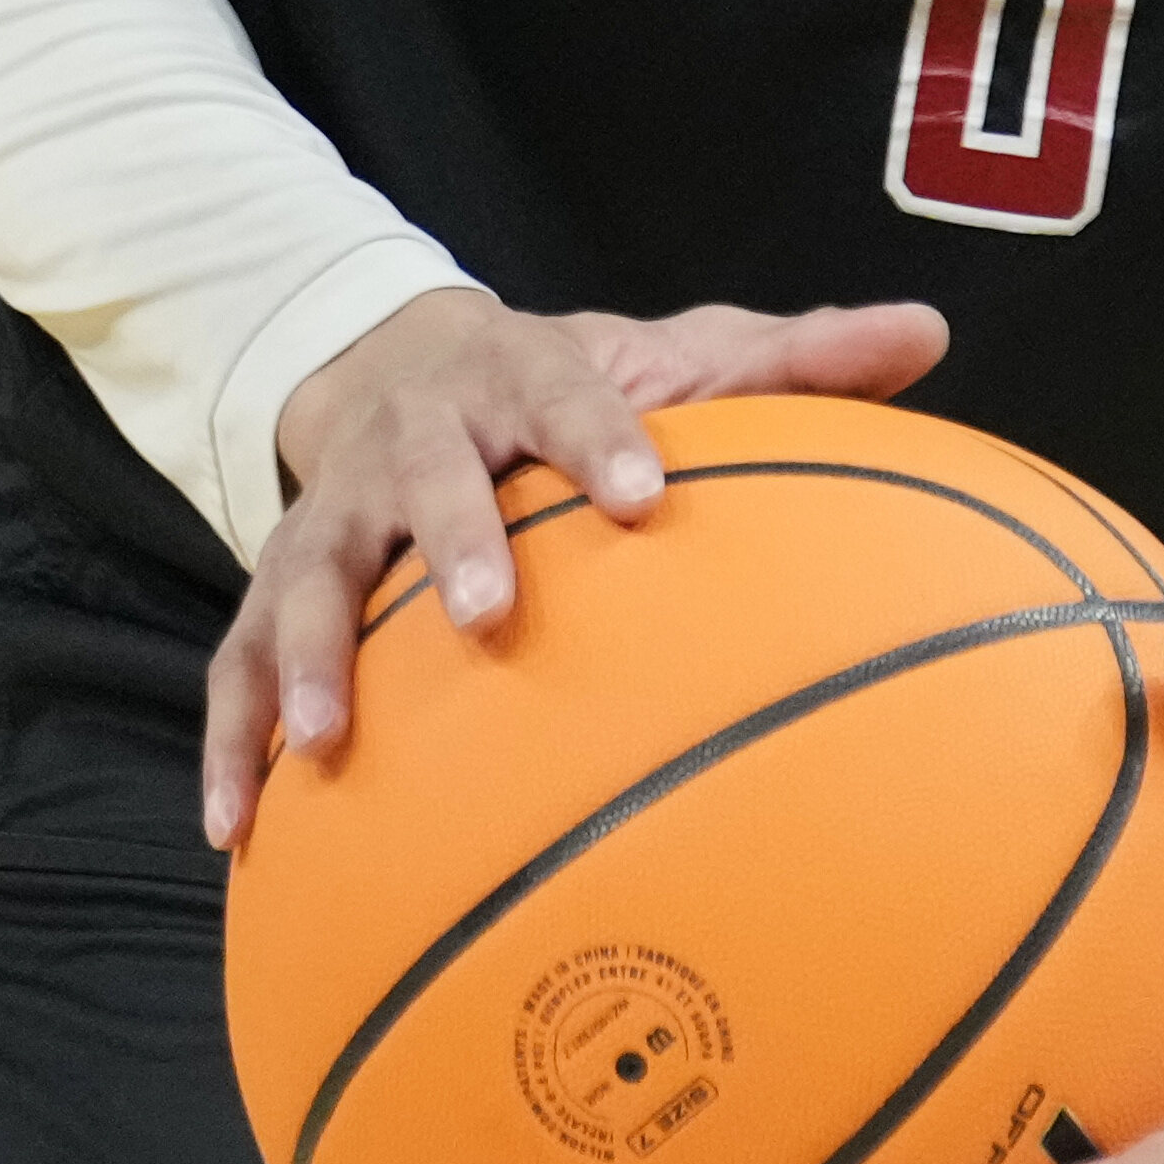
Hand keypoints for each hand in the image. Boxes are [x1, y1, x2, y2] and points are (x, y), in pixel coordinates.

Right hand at [204, 287, 951, 852]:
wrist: (402, 362)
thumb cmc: (565, 389)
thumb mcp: (671, 353)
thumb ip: (793, 358)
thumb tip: (930, 333)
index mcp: (521, 374)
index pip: (567, 395)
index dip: (600, 438)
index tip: (639, 497)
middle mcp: (419, 437)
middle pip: (430, 480)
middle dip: (455, 540)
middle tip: (487, 614)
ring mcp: (337, 514)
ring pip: (308, 577)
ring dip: (309, 654)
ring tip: (325, 738)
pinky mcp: (279, 583)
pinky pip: (237, 662)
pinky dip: (233, 741)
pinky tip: (237, 830)